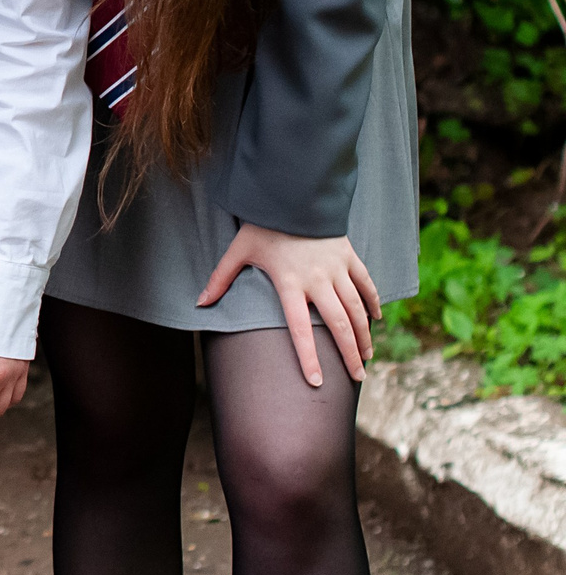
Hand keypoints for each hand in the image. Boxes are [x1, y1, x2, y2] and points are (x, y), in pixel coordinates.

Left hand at [200, 223, 379, 385]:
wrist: (291, 193)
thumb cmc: (263, 224)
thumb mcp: (238, 250)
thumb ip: (221, 278)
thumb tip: (199, 303)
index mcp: (289, 282)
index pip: (299, 328)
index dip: (308, 357)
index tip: (316, 382)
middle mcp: (317, 279)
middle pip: (338, 325)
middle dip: (349, 354)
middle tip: (357, 378)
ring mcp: (337, 268)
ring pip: (357, 309)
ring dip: (365, 335)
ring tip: (367, 357)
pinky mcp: (349, 256)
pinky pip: (366, 284)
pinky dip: (373, 302)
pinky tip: (376, 320)